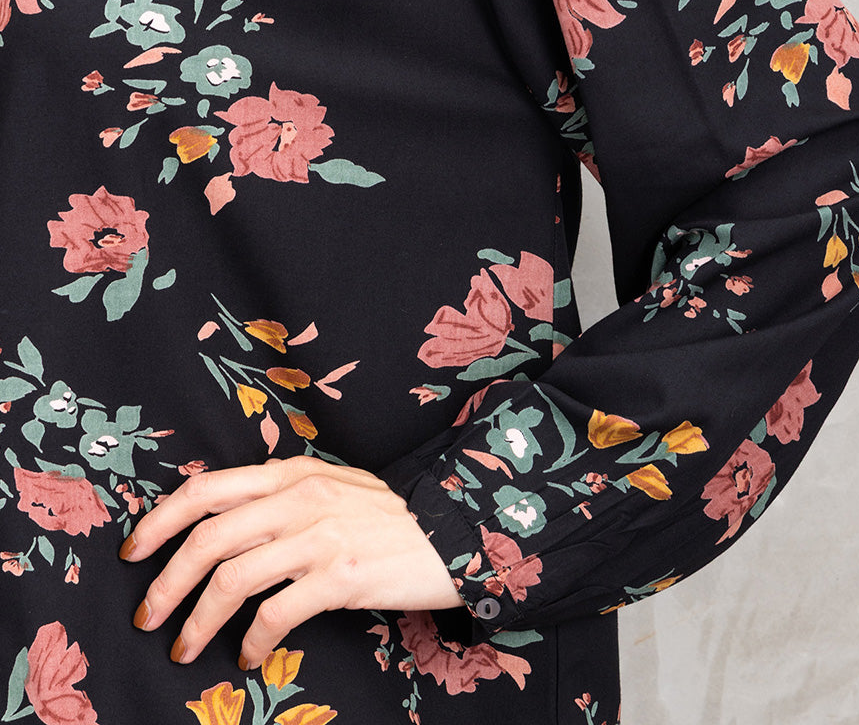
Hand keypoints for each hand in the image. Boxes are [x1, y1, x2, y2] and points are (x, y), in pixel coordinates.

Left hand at [119, 454, 462, 667]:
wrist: (453, 531)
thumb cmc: (389, 516)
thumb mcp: (333, 486)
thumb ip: (282, 495)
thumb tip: (226, 523)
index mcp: (290, 473)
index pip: (206, 488)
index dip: (160, 520)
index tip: (135, 552)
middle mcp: (299, 498)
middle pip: (207, 538)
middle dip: (164, 582)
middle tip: (146, 617)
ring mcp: (320, 536)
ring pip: (231, 579)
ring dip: (197, 622)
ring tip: (185, 648)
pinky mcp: (340, 577)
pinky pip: (274, 614)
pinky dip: (250, 642)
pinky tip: (248, 656)